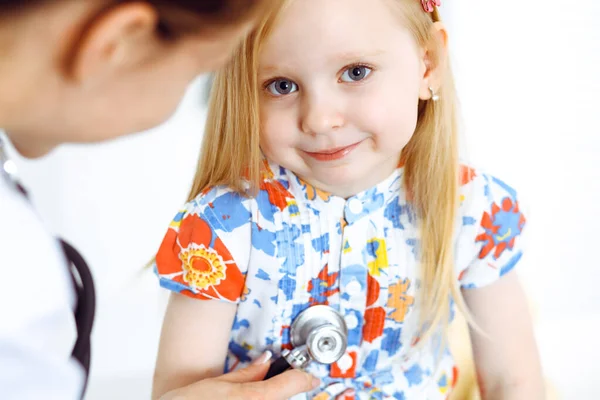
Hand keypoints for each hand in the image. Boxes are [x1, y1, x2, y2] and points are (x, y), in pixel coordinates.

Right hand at [160, 352, 319, 399]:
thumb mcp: (216, 384)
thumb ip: (246, 374)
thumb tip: (265, 362)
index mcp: (253, 398)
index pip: (293, 384)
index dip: (304, 376)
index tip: (309, 376)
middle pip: (286, 399)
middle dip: (284, 390)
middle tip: (278, 383)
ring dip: (274, 399)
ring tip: (251, 396)